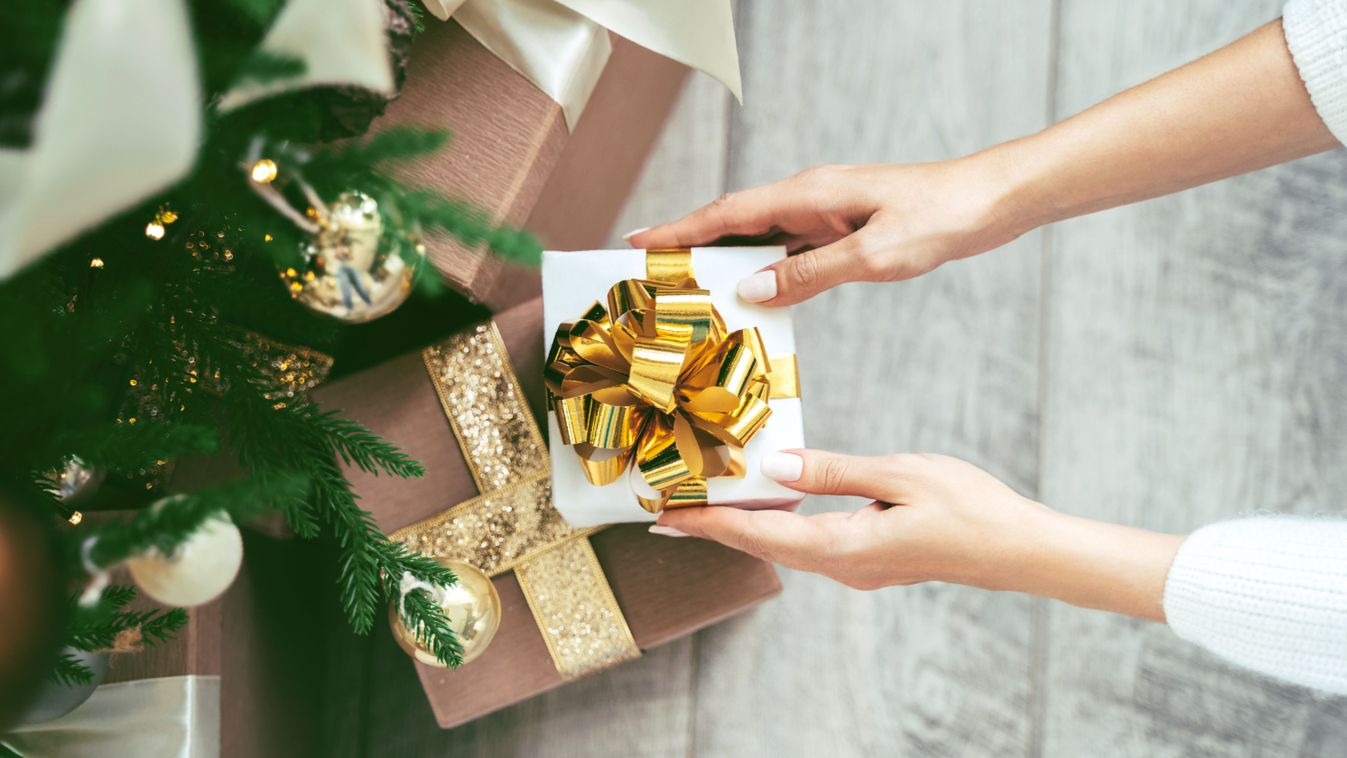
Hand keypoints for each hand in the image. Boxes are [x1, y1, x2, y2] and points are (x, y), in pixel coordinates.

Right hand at [626, 158, 1024, 305]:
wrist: (988, 202)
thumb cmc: (939, 217)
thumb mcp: (874, 256)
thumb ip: (811, 274)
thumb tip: (754, 288)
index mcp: (809, 194)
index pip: (728, 212)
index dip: (680, 228)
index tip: (638, 241)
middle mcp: (809, 198)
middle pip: (734, 222)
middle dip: (689, 244)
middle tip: (649, 272)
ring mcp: (825, 212)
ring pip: (760, 237)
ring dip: (725, 259)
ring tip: (689, 287)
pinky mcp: (842, 228)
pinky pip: (789, 250)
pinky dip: (764, 269)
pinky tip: (755, 293)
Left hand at [652, 450, 1183, 620]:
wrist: (1018, 549)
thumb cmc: (969, 508)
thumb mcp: (899, 475)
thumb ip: (833, 471)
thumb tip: (773, 466)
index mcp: (844, 546)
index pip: (759, 533)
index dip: (708, 523)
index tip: (664, 515)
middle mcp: (841, 566)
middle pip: (761, 543)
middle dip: (713, 525)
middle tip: (665, 508)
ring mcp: (855, 567)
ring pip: (783, 544)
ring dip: (743, 524)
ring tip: (704, 502)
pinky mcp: (867, 559)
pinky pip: (807, 541)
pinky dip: (776, 523)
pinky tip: (766, 502)